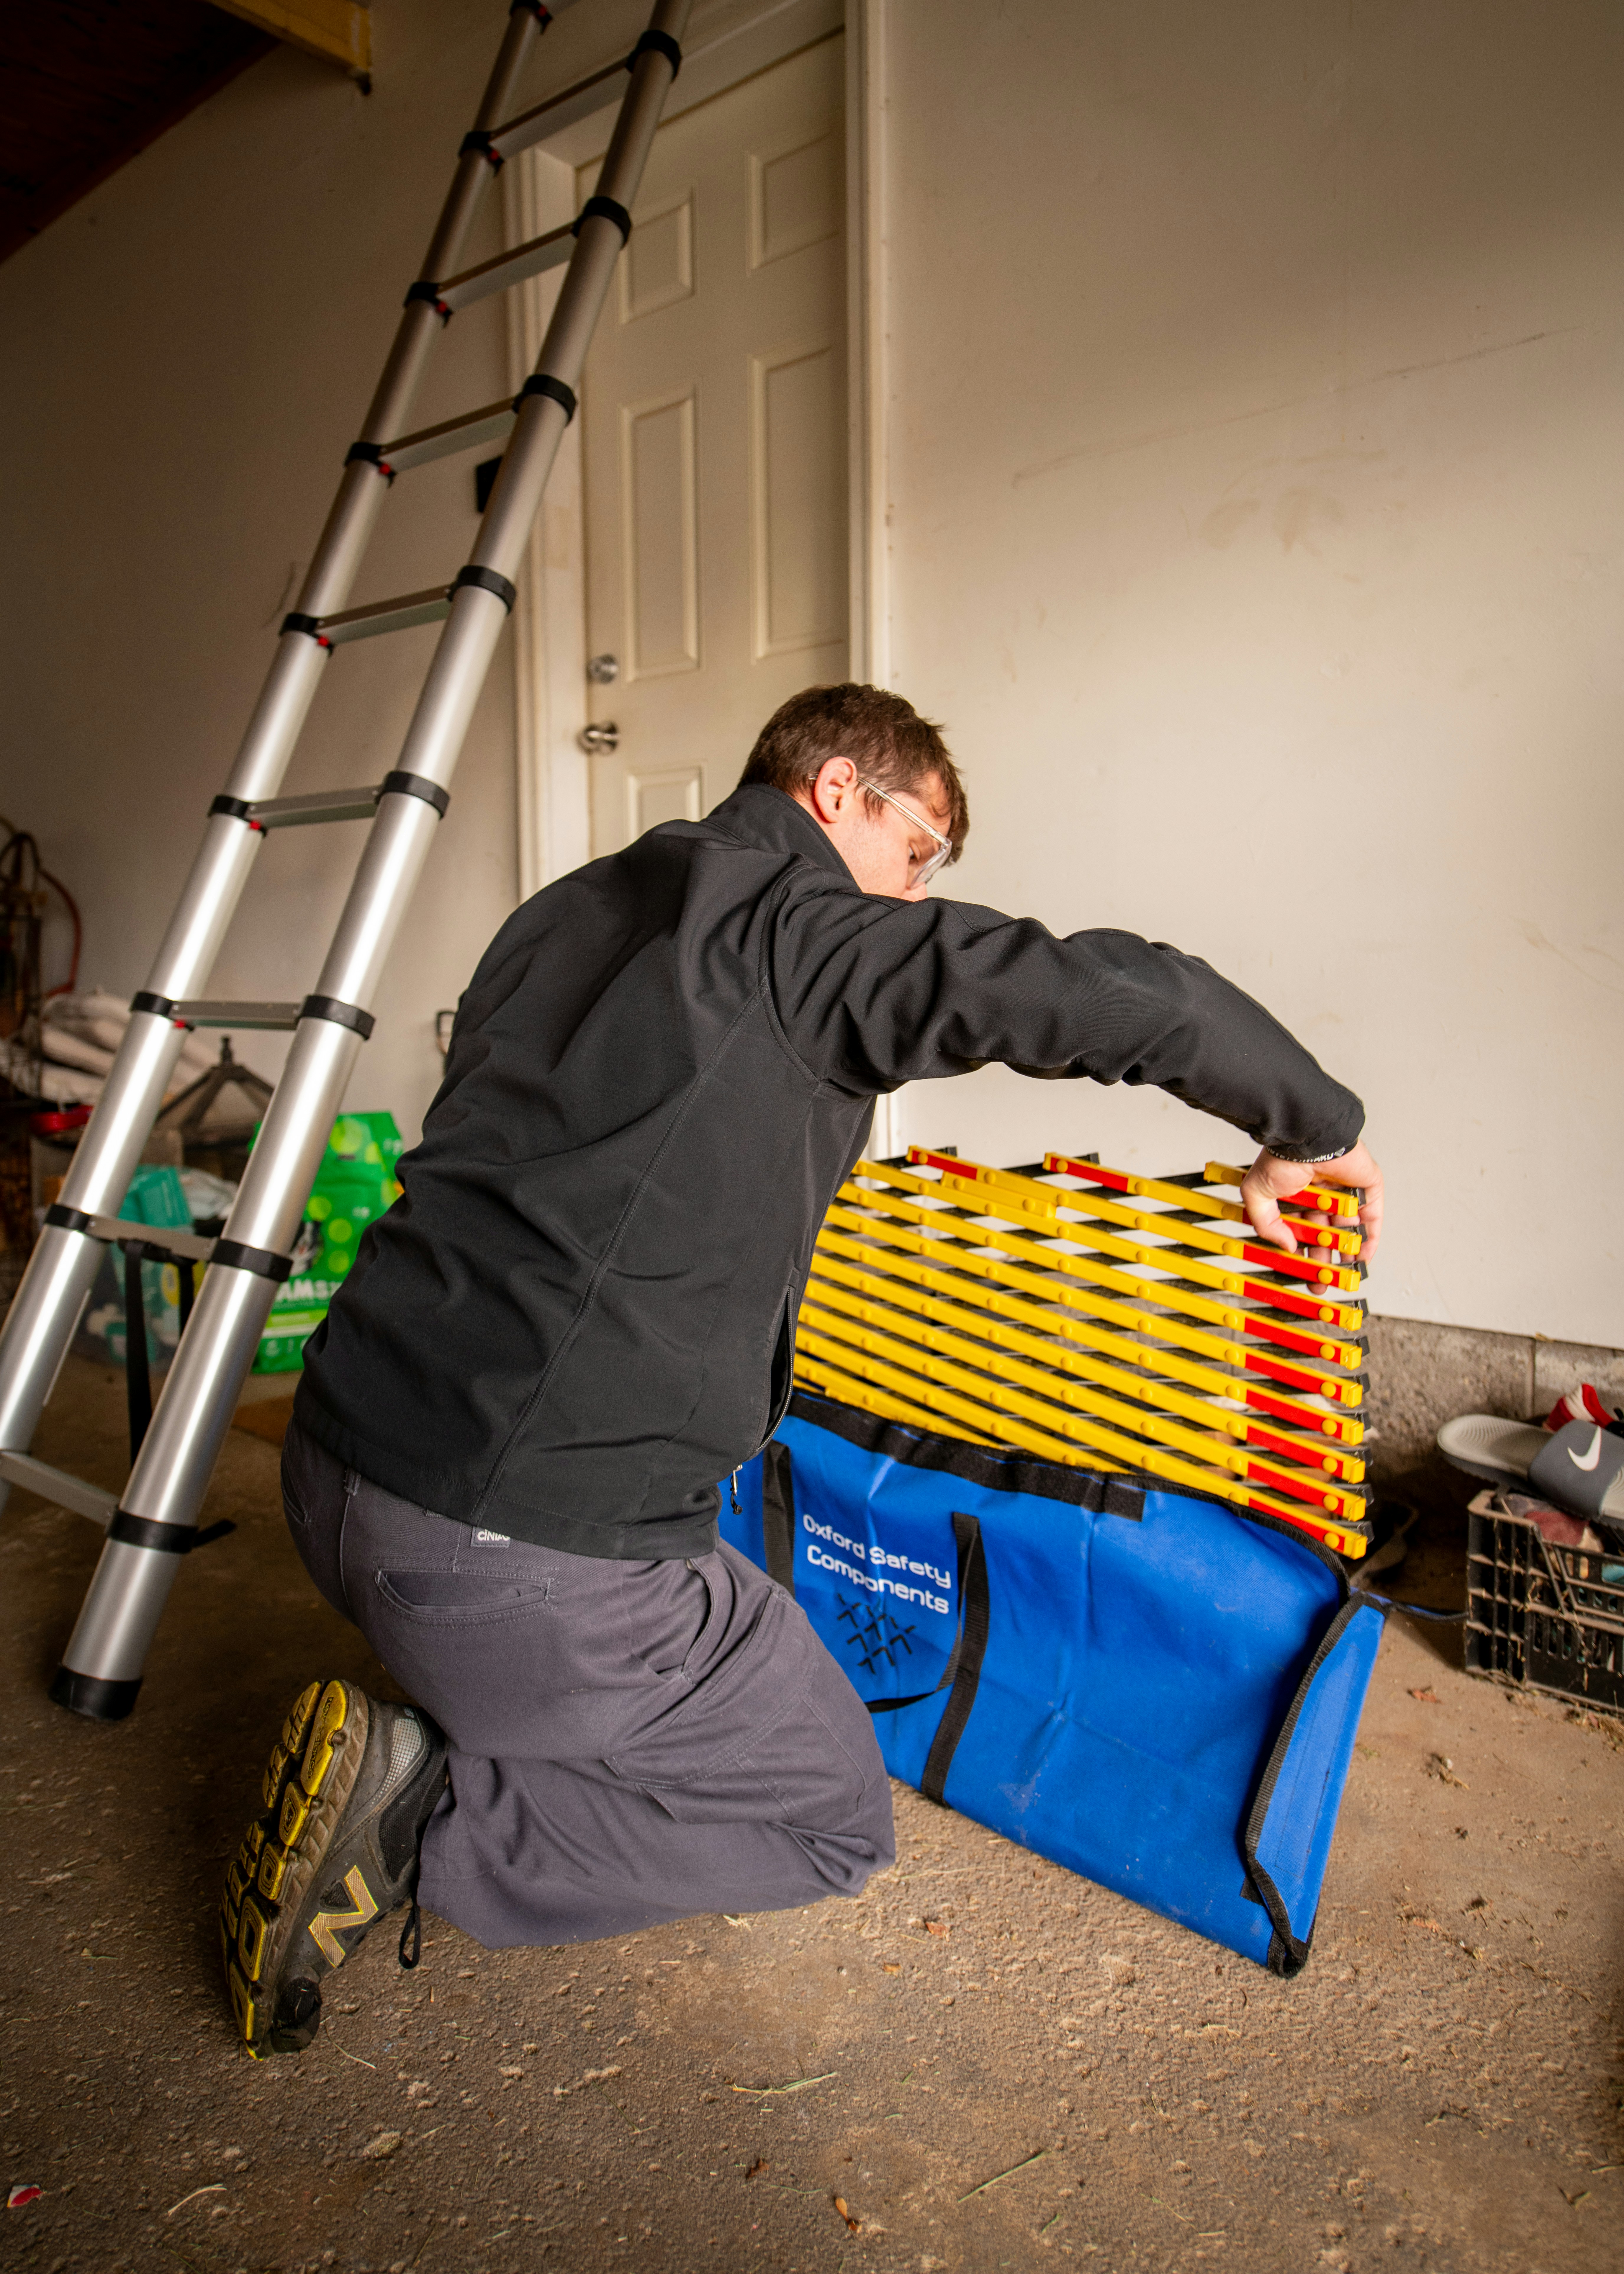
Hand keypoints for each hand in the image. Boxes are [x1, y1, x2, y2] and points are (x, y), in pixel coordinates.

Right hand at [1240, 1140, 1382, 1263]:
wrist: (1305, 1137)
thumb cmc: (1281, 1157)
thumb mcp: (1257, 1195)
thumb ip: (1267, 1224)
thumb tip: (1287, 1247)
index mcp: (1297, 1196)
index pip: (1301, 1230)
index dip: (1301, 1253)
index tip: (1299, 1272)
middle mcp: (1322, 1194)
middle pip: (1326, 1235)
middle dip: (1324, 1261)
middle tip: (1321, 1282)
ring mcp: (1345, 1190)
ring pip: (1349, 1228)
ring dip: (1347, 1252)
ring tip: (1344, 1275)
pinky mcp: (1366, 1186)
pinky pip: (1372, 1216)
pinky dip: (1370, 1237)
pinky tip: (1363, 1256)